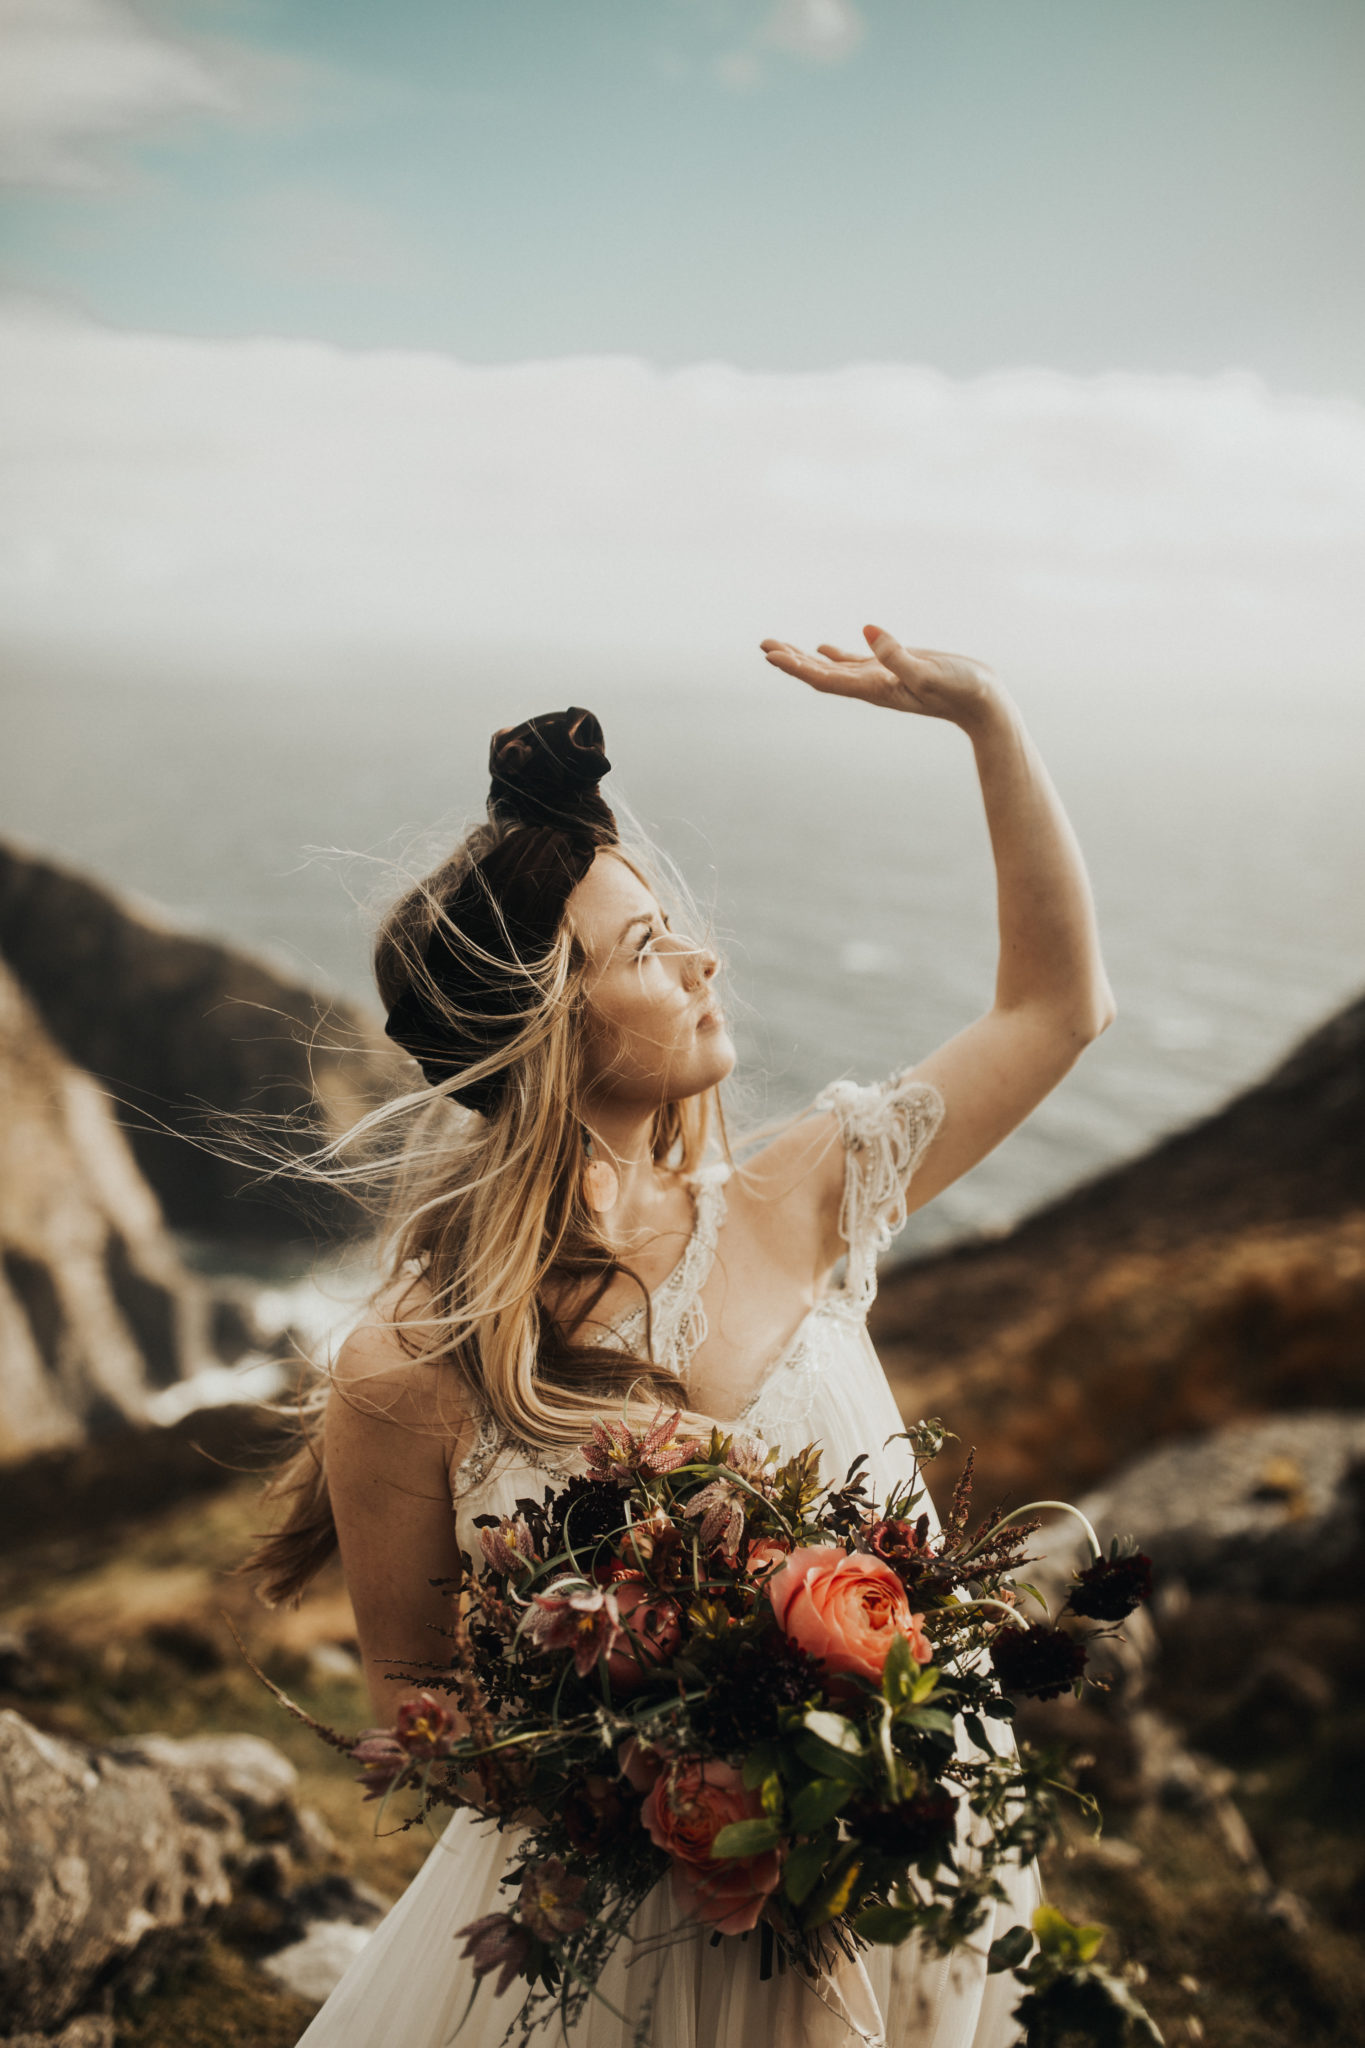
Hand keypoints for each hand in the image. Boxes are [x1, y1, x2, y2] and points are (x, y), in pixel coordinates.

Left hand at [760, 624, 998, 728]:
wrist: (985, 705)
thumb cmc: (963, 690)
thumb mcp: (929, 671)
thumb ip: (897, 655)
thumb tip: (866, 631)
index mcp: (875, 688)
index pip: (825, 678)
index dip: (797, 667)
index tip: (771, 655)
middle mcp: (871, 686)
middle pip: (821, 673)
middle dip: (791, 660)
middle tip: (763, 645)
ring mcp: (882, 678)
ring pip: (834, 667)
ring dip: (805, 657)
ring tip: (778, 646)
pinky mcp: (895, 669)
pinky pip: (857, 662)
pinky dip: (835, 655)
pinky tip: (822, 648)